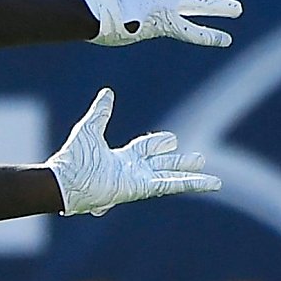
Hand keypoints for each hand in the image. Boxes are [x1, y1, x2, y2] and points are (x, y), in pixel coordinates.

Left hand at [45, 88, 218, 216]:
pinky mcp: (142, 188)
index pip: (145, 149)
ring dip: (192, 176)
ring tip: (214, 179)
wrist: (65, 179)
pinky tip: (211, 182)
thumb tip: (107, 92)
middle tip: (201, 158)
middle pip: (163, 165)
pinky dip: (192, 183)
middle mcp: (132, 171)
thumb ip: (101, 112)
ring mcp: (139, 181)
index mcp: (120, 158)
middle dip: (181, 162)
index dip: (158, 143)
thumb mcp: (90, 128)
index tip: (172, 139)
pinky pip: (171, 185)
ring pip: (172, 177)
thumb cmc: (73, 157)